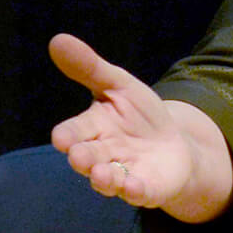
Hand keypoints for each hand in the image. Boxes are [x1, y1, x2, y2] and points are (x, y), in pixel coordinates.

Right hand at [48, 34, 232, 221]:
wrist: (175, 145)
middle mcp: (102, 154)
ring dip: (103, 178)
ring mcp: (122, 174)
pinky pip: (136, 192)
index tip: (62, 138)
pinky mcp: (145, 189)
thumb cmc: (140, 115)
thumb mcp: (119, 85)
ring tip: (101, 174)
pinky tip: (133, 186)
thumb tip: (57, 40)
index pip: (73, 132)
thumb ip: (89, 68)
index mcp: (92, 128)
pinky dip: (133, 190)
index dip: (68, 135)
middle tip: (79, 157)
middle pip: (87, 157)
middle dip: (82, 157)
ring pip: (106, 179)